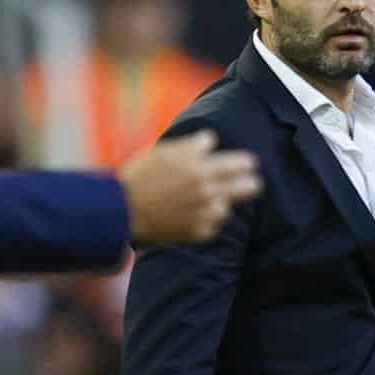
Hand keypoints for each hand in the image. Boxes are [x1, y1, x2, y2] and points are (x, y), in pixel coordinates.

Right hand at [120, 130, 262, 244]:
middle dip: (250, 184)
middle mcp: (207, 191)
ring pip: (228, 208)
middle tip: (252, 183)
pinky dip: (206, 222)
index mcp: (200, 168)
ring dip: (221, 204)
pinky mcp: (197, 233)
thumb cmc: (141, 177)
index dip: (247, 163)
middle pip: (247, 187)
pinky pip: (212, 227)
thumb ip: (192, 146)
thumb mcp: (165, 152)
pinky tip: (192, 216)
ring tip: (210, 201)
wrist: (123, 211)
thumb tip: (212, 141)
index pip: (239, 163)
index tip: (250, 164)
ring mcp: (204, 214)